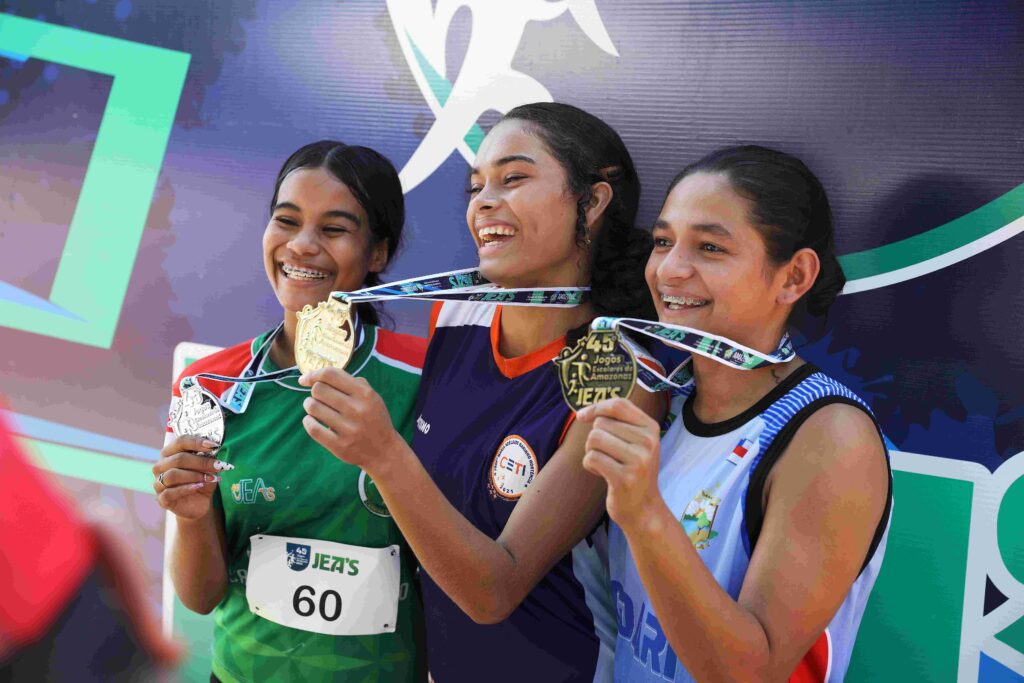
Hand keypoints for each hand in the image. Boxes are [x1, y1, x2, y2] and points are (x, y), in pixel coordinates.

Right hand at [153, 435, 232, 520]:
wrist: (200, 503)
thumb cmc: (202, 480)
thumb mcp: (208, 468)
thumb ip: (209, 458)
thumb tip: (215, 449)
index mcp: (170, 453)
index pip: (180, 442)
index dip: (196, 442)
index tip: (213, 445)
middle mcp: (161, 466)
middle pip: (178, 459)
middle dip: (201, 462)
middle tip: (218, 465)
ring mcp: (158, 483)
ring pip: (172, 475)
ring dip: (194, 475)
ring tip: (211, 478)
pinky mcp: (162, 499)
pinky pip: (170, 492)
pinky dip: (186, 488)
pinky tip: (199, 486)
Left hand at [299, 368, 404, 475]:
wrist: (384, 451)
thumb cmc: (374, 419)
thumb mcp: (372, 397)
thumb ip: (352, 383)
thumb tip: (320, 376)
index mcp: (365, 394)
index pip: (330, 375)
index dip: (313, 374)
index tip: (304, 380)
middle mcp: (357, 409)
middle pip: (318, 390)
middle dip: (314, 392)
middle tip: (318, 398)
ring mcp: (348, 428)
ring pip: (313, 407)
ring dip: (309, 406)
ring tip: (314, 408)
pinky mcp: (340, 445)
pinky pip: (313, 428)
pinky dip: (308, 421)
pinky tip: (311, 420)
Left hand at [577, 398, 662, 531]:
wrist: (644, 509)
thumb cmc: (632, 471)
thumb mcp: (634, 442)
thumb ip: (615, 422)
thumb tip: (582, 413)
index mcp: (651, 428)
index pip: (618, 404)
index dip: (596, 407)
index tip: (582, 416)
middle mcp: (649, 442)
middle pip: (601, 423)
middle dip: (594, 438)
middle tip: (607, 455)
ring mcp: (639, 460)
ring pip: (594, 439)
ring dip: (591, 452)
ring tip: (604, 463)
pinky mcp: (625, 478)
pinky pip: (591, 458)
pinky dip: (590, 466)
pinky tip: (602, 474)